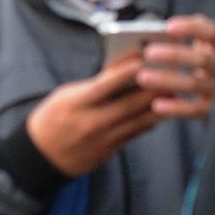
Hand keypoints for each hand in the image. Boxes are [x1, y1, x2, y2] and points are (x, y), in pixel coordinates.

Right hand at [26, 58, 161, 177]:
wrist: (41, 155)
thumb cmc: (52, 117)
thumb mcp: (65, 96)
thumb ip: (92, 87)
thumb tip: (122, 73)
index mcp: (74, 104)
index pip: (104, 86)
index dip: (125, 73)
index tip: (144, 59)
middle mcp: (91, 122)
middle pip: (130, 104)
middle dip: (153, 88)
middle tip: (171, 73)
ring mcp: (102, 139)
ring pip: (140, 120)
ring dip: (159, 105)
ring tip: (173, 90)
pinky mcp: (110, 151)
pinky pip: (136, 133)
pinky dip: (149, 120)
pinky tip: (159, 109)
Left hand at [136, 15, 214, 118]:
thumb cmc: (199, 61)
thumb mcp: (199, 45)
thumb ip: (183, 35)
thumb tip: (156, 31)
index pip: (212, 32)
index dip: (192, 28)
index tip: (169, 27)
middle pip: (202, 59)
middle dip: (175, 55)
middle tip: (149, 52)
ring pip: (195, 84)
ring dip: (168, 80)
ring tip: (143, 77)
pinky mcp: (212, 109)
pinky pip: (194, 109)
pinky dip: (176, 107)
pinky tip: (156, 105)